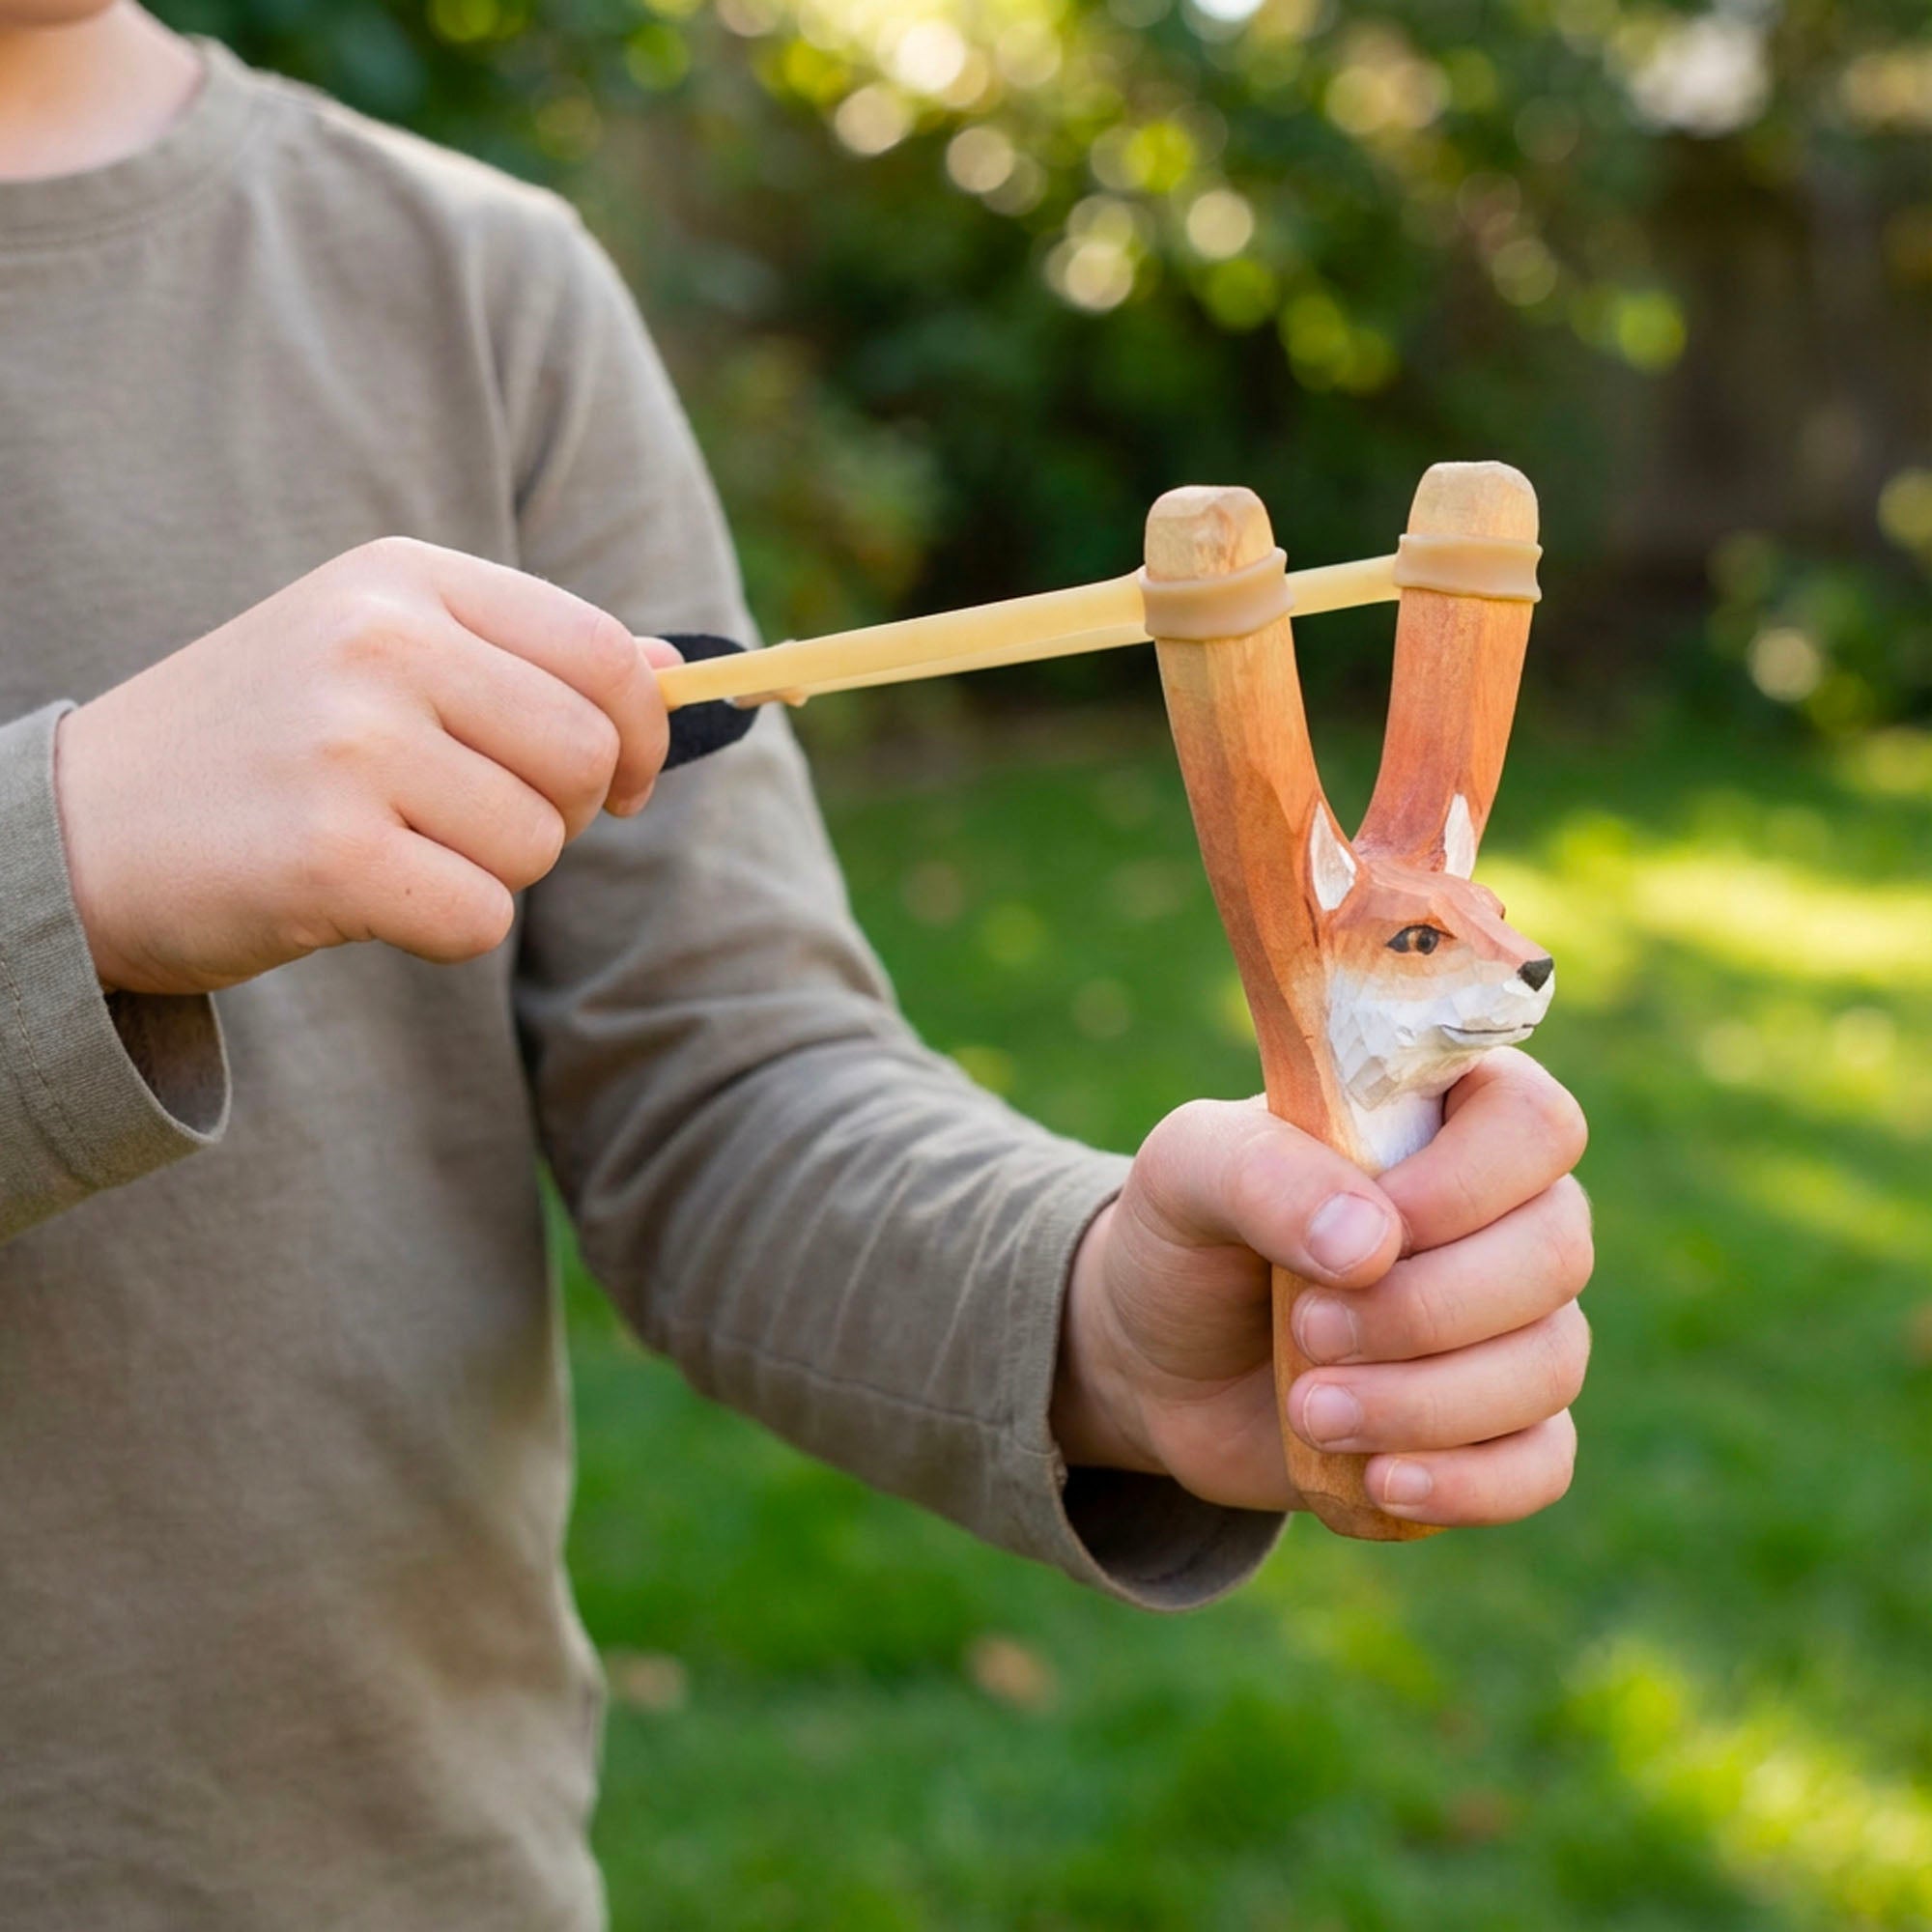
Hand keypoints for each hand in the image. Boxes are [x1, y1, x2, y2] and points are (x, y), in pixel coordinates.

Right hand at [56, 538, 676, 994]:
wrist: (77, 829)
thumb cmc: (262, 746)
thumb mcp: (381, 658)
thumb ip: (528, 658)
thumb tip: (673, 669)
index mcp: (403, 580)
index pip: (601, 652)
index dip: (639, 732)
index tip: (619, 783)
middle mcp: (380, 643)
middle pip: (586, 754)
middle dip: (562, 814)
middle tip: (476, 824)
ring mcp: (350, 745)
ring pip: (539, 844)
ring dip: (491, 872)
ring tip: (396, 848)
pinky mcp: (328, 855)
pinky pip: (482, 917)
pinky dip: (446, 929)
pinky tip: (370, 900)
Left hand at [1053, 1051, 1591, 1527]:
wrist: (1155, 1358)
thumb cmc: (1190, 1235)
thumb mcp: (1186, 1173)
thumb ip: (1263, 1176)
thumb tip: (1371, 1244)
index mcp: (1447, 1116)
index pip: (1535, 1123)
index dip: (1467, 1184)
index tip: (1373, 1230)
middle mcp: (1506, 1213)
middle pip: (1554, 1255)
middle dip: (1424, 1310)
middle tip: (1307, 1329)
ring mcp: (1514, 1324)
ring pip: (1548, 1366)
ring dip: (1425, 1403)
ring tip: (1310, 1412)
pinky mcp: (1497, 1427)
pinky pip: (1542, 1464)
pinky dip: (1468, 1484)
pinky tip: (1382, 1483)